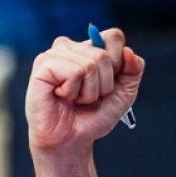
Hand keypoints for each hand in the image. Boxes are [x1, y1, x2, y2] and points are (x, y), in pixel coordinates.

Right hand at [26, 27, 143, 152]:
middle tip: (86, 97)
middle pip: (103, 53)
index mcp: (87, 49)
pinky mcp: (42, 67)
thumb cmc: (91, 116)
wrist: (71, 139)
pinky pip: (74, 72)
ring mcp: (53, 56)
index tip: (106, 84)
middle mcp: (68, 48)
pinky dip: (74, 91)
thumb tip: (128, 51)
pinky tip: (62, 96)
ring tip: (74, 98)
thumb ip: (133, 69)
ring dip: (88, 90)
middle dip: (103, 83)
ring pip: (90, 63)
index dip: (118, 63)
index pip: (113, 37)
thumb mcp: (124, 92)